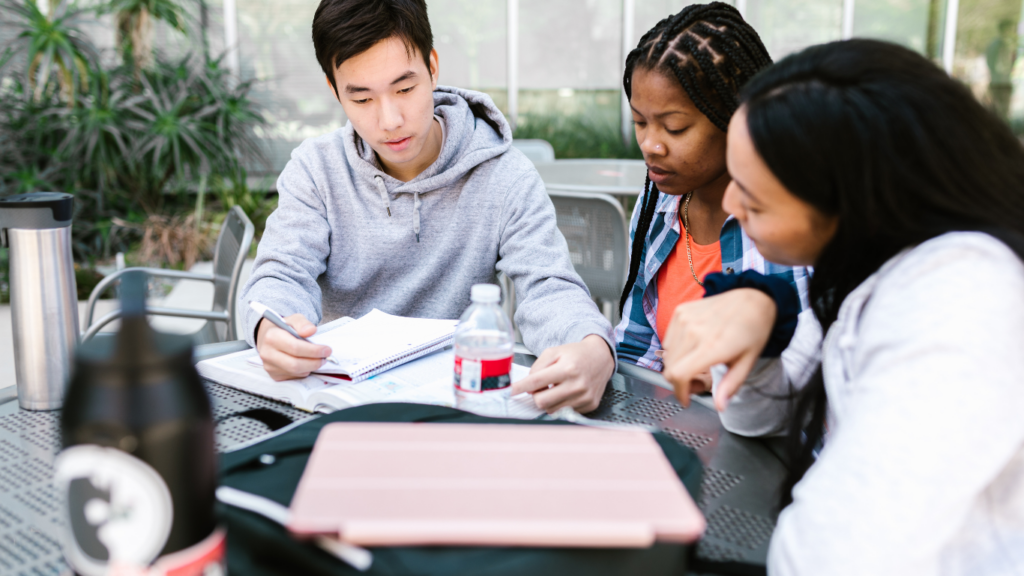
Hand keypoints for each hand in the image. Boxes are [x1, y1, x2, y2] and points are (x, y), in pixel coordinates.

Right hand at [255, 314, 332, 380]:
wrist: (269, 338)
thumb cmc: (284, 329)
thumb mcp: (294, 320)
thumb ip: (303, 323)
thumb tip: (311, 331)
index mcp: (271, 337)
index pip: (295, 347)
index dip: (314, 350)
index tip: (327, 350)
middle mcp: (267, 354)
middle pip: (295, 364)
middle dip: (314, 362)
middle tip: (325, 357)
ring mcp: (269, 367)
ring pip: (296, 372)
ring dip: (311, 367)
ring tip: (318, 359)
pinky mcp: (274, 376)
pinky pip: (294, 377)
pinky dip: (304, 371)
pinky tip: (306, 363)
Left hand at [510, 334, 614, 412]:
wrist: (601, 357)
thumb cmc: (576, 354)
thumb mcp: (554, 352)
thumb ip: (537, 367)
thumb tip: (527, 387)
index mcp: (567, 368)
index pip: (537, 382)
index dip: (520, 387)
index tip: (511, 391)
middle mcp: (577, 384)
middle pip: (542, 401)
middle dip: (535, 396)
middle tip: (539, 388)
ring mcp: (584, 397)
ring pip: (552, 410)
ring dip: (548, 401)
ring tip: (554, 388)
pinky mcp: (589, 405)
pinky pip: (565, 411)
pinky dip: (560, 404)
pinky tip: (565, 392)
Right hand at [662, 289, 775, 410]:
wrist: (752, 299)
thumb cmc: (752, 330)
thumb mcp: (747, 362)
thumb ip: (730, 386)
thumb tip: (719, 406)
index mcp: (711, 346)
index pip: (678, 375)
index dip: (679, 392)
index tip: (686, 399)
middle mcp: (693, 331)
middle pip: (670, 368)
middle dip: (680, 382)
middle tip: (697, 381)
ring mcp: (684, 319)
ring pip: (667, 355)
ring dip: (677, 365)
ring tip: (696, 363)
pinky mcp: (680, 312)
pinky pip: (668, 339)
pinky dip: (676, 349)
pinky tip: (693, 347)